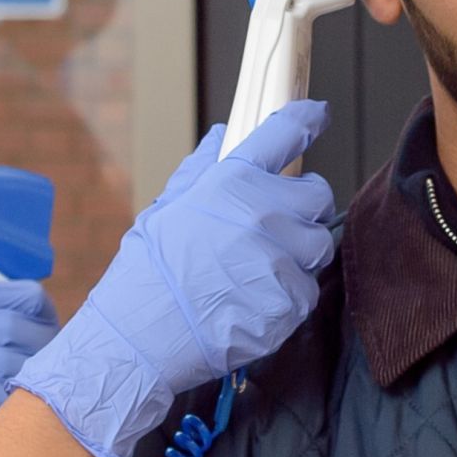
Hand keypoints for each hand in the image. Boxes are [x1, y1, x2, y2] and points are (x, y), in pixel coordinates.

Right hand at [8, 101, 337, 456]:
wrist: (139, 339)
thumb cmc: (145, 275)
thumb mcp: (164, 211)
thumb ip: (200, 172)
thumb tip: (220, 139)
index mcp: (229, 183)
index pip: (283, 134)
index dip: (306, 120)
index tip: (316, 116)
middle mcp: (261, 215)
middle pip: (318, 194)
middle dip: (302, 206)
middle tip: (275, 223)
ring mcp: (279, 260)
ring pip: (318, 245)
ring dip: (298, 253)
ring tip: (259, 268)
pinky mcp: (290, 302)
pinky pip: (307, 289)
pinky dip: (287, 295)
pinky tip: (253, 300)